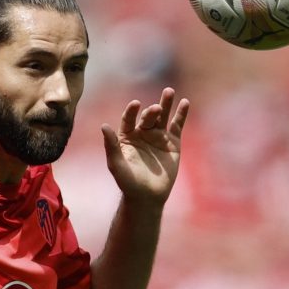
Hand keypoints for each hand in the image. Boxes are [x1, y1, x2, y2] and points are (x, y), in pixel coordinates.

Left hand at [101, 88, 189, 205]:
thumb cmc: (128, 182)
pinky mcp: (172, 143)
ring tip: (169, 91)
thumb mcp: (116, 164)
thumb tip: (103, 126)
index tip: (135, 105)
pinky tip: (185, 103)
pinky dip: (181, 114)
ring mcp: (158, 137)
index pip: (128, 119)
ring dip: (166, 103)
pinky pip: (177, 126)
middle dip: (152, 111)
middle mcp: (142, 133)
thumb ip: (111, 146)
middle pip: (147, 117)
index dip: (131, 111)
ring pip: (162, 116)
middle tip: (156, 109)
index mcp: (127, 136)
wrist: (147, 197)